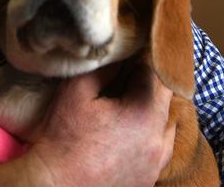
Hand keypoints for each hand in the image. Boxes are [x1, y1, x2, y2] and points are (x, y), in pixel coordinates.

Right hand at [25, 62, 175, 186]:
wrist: (56, 184)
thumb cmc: (64, 137)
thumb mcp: (77, 91)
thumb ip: (104, 68)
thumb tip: (120, 55)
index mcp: (146, 113)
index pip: (155, 73)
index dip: (141, 58)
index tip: (129, 51)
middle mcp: (160, 139)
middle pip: (164, 98)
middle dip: (148, 83)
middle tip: (127, 73)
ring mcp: (157, 162)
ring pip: (167, 125)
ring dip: (152, 110)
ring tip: (128, 103)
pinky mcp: (150, 178)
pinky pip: (160, 149)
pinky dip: (150, 135)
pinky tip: (131, 131)